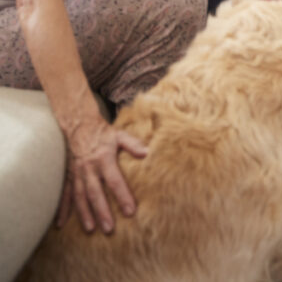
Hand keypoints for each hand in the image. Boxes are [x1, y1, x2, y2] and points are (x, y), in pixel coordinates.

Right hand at [57, 115, 147, 234]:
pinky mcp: (69, 177)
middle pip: (95, 193)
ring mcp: (76, 174)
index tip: (131, 211)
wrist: (79, 126)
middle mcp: (88, 169)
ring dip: (84, 214)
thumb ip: (133, 144)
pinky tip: (61, 224)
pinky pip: (65, 195)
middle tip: (109, 228)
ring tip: (91, 229)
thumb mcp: (120, 135)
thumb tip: (147, 152)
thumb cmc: (103, 133)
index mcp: (103, 159)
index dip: (123, 196)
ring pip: (79, 197)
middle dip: (102, 211)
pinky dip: (62, 210)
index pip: (115, 181)